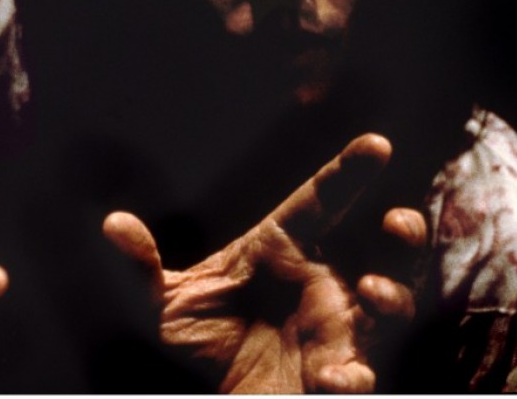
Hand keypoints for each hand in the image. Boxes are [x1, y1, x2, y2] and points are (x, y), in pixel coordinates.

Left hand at [104, 134, 425, 392]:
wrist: (192, 394)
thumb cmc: (186, 340)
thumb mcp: (158, 302)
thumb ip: (142, 265)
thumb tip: (113, 225)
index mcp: (278, 250)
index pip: (320, 201)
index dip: (349, 173)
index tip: (377, 144)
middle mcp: (316, 285)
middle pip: (378, 249)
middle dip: (402, 234)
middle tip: (398, 222)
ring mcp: (333, 331)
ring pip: (388, 306)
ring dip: (393, 297)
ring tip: (374, 293)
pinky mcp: (333, 377)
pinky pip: (358, 374)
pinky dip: (354, 376)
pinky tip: (338, 379)